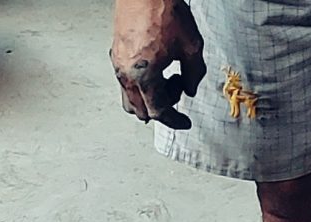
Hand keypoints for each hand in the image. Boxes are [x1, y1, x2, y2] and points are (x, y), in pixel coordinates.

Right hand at [110, 0, 206, 125]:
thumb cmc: (163, 10)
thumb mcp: (191, 46)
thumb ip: (194, 74)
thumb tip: (191, 88)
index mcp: (144, 76)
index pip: (159, 111)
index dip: (174, 120)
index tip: (184, 122)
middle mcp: (127, 74)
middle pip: (142, 110)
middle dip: (163, 106)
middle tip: (178, 87)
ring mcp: (118, 64)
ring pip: (130, 99)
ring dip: (149, 98)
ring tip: (165, 78)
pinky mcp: (116, 54)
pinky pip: (126, 83)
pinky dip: (140, 86)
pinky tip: (154, 68)